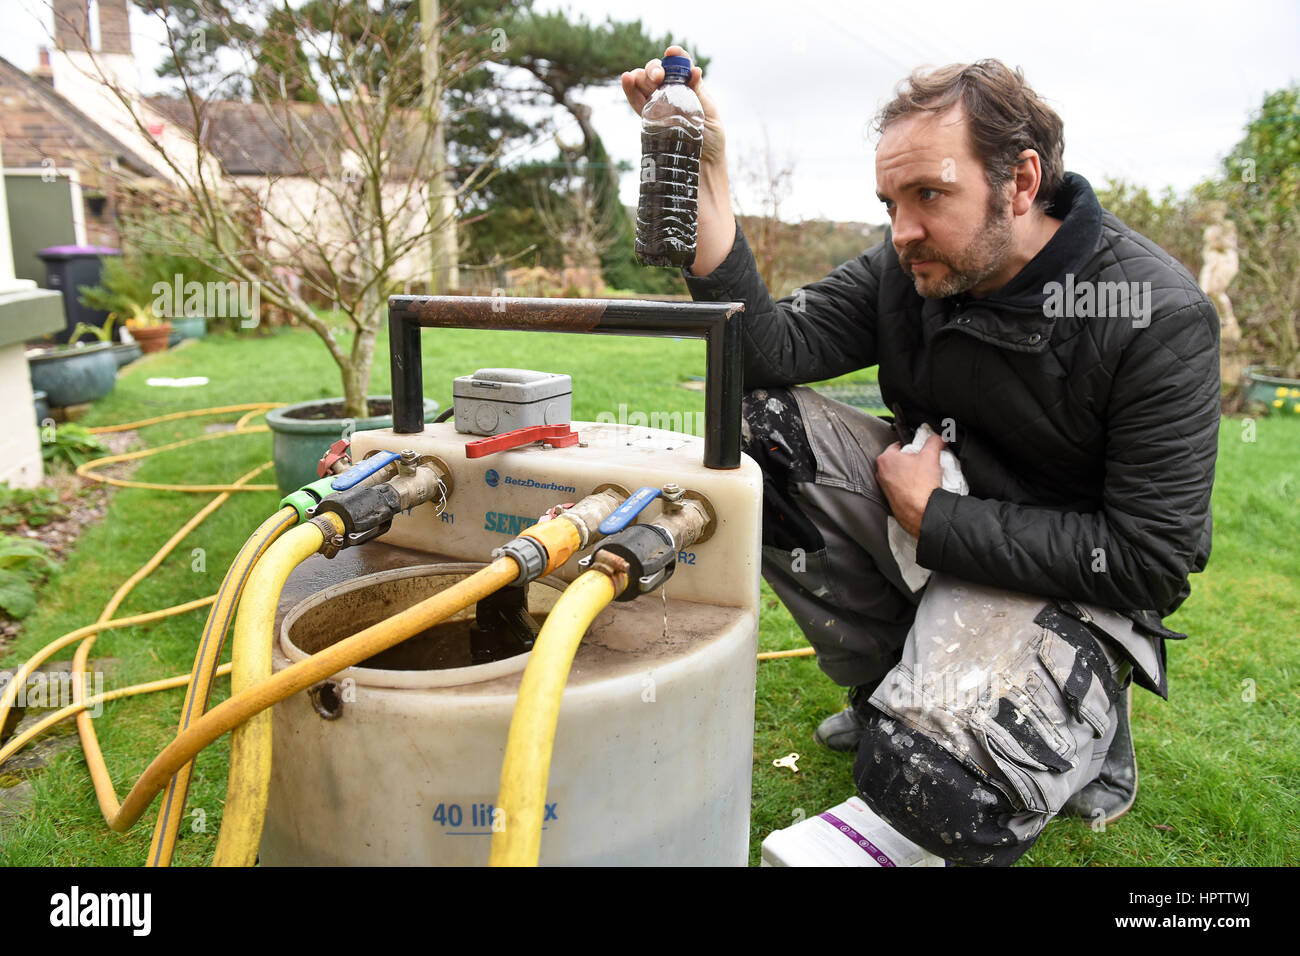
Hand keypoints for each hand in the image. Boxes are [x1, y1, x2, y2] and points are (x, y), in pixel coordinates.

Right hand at [620, 45, 725, 165]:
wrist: (702, 166)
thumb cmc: (711, 140)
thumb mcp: (709, 113)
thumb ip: (699, 92)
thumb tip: (695, 71)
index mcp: (687, 88)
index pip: (679, 66)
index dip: (675, 56)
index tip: (672, 52)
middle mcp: (670, 93)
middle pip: (656, 71)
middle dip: (654, 68)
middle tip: (659, 77)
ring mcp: (657, 105)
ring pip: (643, 83)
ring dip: (640, 76)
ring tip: (645, 80)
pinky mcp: (647, 119)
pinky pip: (635, 101)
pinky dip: (629, 88)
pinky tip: (626, 78)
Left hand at [876, 434, 944, 538]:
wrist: (922, 512)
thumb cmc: (921, 486)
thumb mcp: (931, 456)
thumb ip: (934, 441)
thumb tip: (938, 437)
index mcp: (886, 458)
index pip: (898, 445)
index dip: (912, 446)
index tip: (920, 451)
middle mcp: (881, 473)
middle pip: (898, 460)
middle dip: (911, 461)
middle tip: (924, 464)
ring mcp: (884, 487)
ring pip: (899, 475)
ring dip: (910, 474)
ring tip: (923, 478)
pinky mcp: (890, 499)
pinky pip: (900, 488)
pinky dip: (908, 487)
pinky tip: (920, 489)